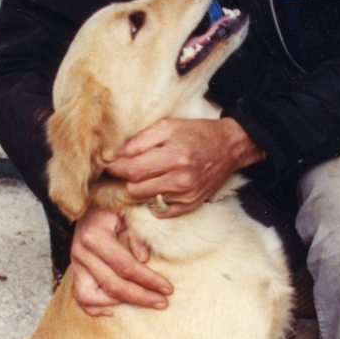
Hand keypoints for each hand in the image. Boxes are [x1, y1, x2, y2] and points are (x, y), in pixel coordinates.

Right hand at [70, 205, 172, 314]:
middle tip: (163, 302)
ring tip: (141, 301)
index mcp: (96, 236)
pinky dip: (97, 306)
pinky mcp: (75, 269)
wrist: (90, 201)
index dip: (149, 280)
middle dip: (141, 297)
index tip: (168, 288)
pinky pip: (80, 296)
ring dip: (118, 303)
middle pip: (113, 285)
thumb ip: (137, 233)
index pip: (126, 267)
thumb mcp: (129, 211)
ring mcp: (75, 263)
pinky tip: (117, 306)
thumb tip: (143, 259)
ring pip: (91, 297)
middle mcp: (81, 252)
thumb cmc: (113, 204)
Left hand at [107, 117, 263, 216]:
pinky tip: (160, 186)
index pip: (131, 170)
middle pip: (135, 188)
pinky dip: (154, 201)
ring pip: (144, 200)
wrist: (229, 147)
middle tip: (131, 167)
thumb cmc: (196, 133)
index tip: (111, 164)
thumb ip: (139, 141)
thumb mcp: (167, 126)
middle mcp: (181, 179)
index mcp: (175, 156)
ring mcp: (187, 195)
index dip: (116, 168)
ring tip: (148, 175)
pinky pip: (160, 212)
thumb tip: (116, 156)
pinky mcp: (191, 205)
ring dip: (140, 188)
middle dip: (128, 178)